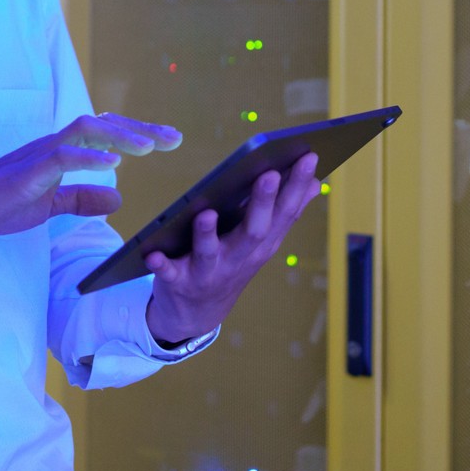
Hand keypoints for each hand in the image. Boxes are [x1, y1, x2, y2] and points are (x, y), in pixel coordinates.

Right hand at [0, 113, 180, 244]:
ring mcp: (41, 152)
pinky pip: (62, 155)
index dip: (138, 133)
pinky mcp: (29, 168)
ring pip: (86, 129)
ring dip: (120, 136)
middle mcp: (55, 143)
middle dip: (141, 128)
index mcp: (62, 151)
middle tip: (174, 139)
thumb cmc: (2, 205)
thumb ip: (83, 198)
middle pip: (104, 123)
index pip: (107, 132)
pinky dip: (89, 156)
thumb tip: (118, 196)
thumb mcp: (52, 205)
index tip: (169, 140)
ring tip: (149, 147)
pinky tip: (113, 162)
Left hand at [145, 152, 321, 344]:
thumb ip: (284, 213)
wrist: (197, 314)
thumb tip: (316, 182)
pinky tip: (153, 253)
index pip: (284, 213)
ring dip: (207, 235)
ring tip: (205, 214)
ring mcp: (208, 272)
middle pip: (253, 231)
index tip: (309, 157)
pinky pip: (169, 273)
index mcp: (261, 244)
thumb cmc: (231, 264)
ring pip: (210, 253)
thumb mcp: (261, 242)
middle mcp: (239, 258)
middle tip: (268, 174)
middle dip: (261, 204)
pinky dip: (162, 265)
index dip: (297, 186)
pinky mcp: (178, 281)